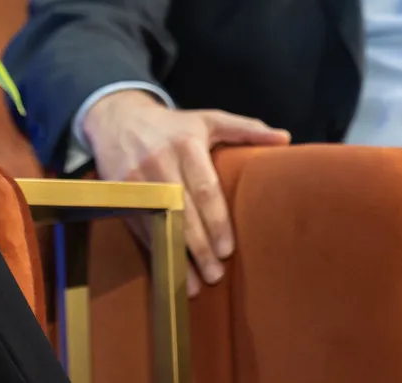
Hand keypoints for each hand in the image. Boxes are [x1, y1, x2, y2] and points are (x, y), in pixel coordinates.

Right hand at [81, 90, 289, 295]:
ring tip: (197, 283)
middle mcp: (160, 162)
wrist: (116, 118)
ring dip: (178, 256)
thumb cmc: (172, 125)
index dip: (217, 222)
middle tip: (217, 274)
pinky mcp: (120, 193)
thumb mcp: (208, 120)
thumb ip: (246, 129)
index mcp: (187, 144)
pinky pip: (141, 226)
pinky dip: (156, 250)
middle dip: (200, 247)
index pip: (205, 189)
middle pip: (183, 211)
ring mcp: (137, 180)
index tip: (228, 250)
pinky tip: (169, 270)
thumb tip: (285, 138)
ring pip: (161, 223)